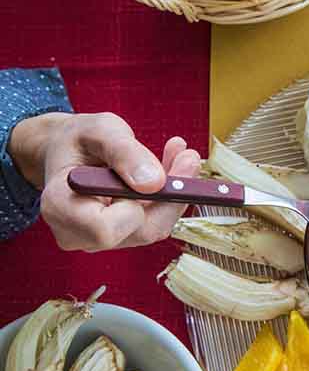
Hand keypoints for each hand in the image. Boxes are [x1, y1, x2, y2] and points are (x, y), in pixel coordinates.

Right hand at [9, 112, 199, 250]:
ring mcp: (103, 240)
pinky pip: (158, 221)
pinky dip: (171, 195)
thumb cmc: (79, 139)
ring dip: (175, 191)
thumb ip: (124, 152)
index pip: (103, 230)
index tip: (150, 179)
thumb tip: (155, 183)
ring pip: (155, 227)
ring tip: (182, 155)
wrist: (71, 150)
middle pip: (140, 232)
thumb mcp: (99, 130)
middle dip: (171, 195)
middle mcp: (78, 232)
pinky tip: (175, 165)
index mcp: (59, 206)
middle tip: (188, 157)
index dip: (133, 210)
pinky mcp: (125, 236)